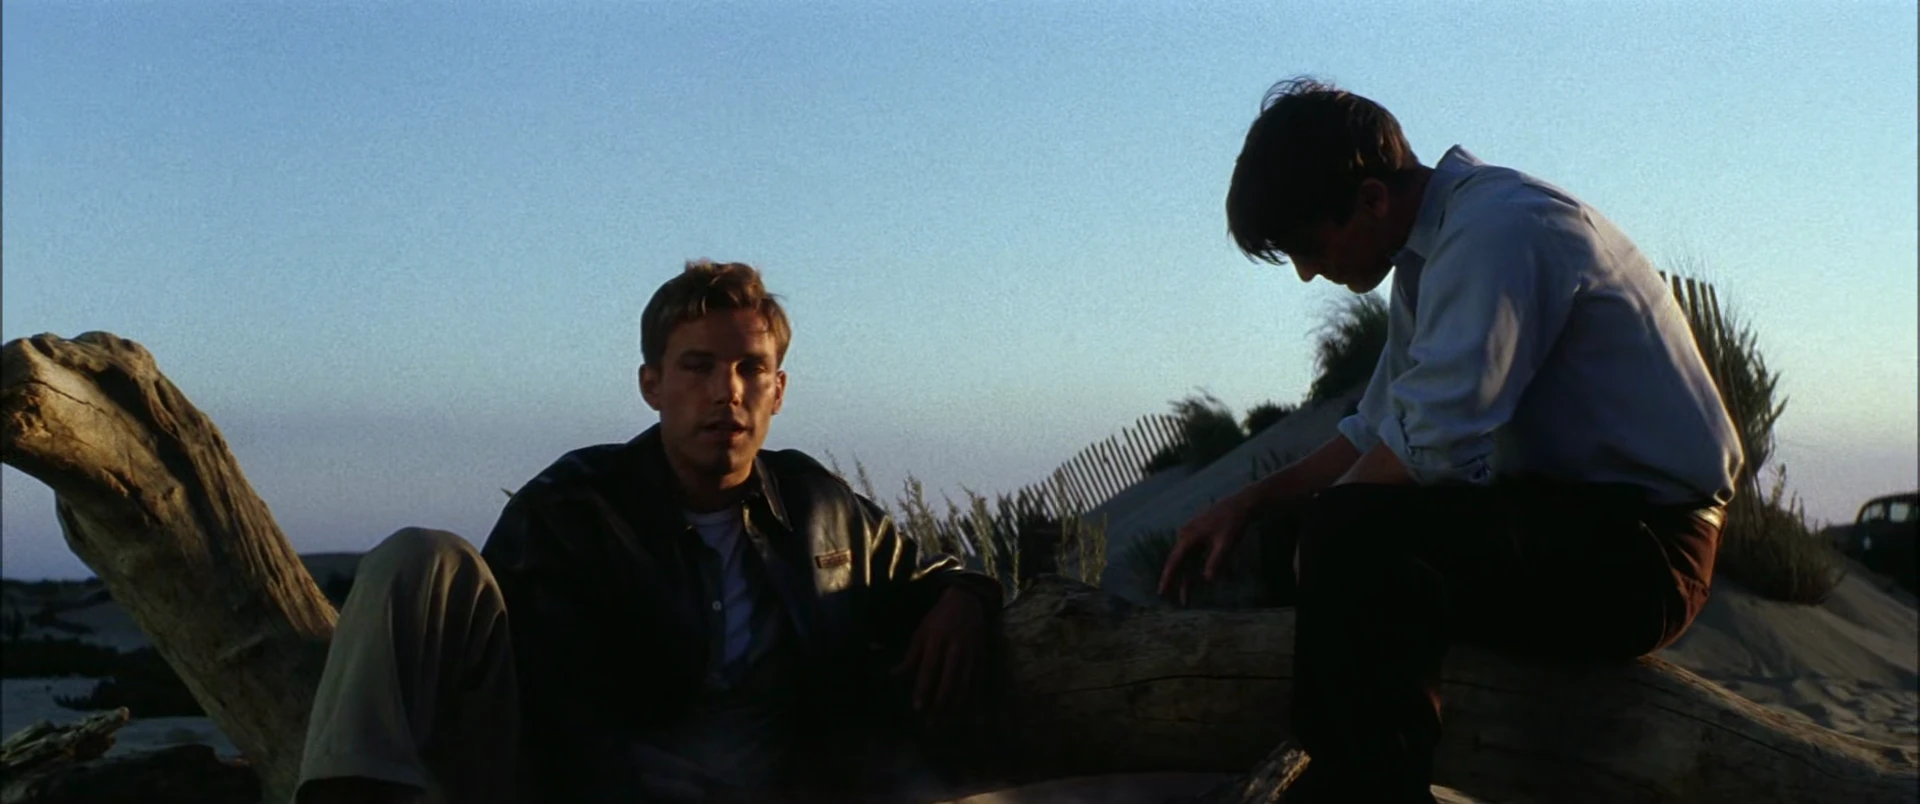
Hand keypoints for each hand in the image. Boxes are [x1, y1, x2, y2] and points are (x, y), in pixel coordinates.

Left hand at [891, 586, 988, 718]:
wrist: (968, 600)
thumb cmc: (939, 618)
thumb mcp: (921, 631)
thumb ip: (910, 655)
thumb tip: (894, 674)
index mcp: (937, 640)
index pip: (929, 669)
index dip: (923, 689)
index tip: (917, 708)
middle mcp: (955, 648)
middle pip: (948, 681)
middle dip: (939, 704)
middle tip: (931, 723)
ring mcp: (971, 653)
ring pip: (964, 684)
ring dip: (955, 706)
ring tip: (947, 723)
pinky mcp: (982, 656)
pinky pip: (977, 681)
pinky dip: (971, 697)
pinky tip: (965, 711)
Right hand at [1158, 493, 1255, 605]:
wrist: (1240, 506)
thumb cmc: (1233, 524)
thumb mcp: (1225, 544)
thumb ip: (1216, 561)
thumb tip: (1206, 579)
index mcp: (1188, 537)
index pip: (1174, 561)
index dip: (1167, 578)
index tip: (1161, 592)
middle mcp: (1185, 536)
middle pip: (1178, 563)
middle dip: (1176, 583)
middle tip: (1173, 602)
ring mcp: (1191, 535)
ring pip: (1185, 562)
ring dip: (1186, 579)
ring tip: (1186, 599)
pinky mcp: (1198, 536)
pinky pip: (1192, 557)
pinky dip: (1193, 570)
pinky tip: (1198, 583)